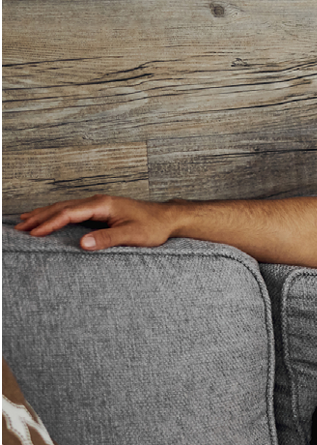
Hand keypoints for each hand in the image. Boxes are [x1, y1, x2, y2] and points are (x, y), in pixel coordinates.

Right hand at [16, 195, 178, 249]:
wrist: (169, 218)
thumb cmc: (154, 226)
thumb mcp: (132, 235)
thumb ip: (108, 239)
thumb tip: (83, 244)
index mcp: (102, 204)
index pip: (69, 213)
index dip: (49, 223)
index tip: (34, 233)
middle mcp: (98, 201)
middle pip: (62, 207)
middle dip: (39, 217)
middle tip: (19, 228)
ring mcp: (99, 204)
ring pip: (65, 207)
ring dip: (45, 214)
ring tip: (26, 221)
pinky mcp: (102, 210)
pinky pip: (74, 210)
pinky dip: (57, 214)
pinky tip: (51, 218)